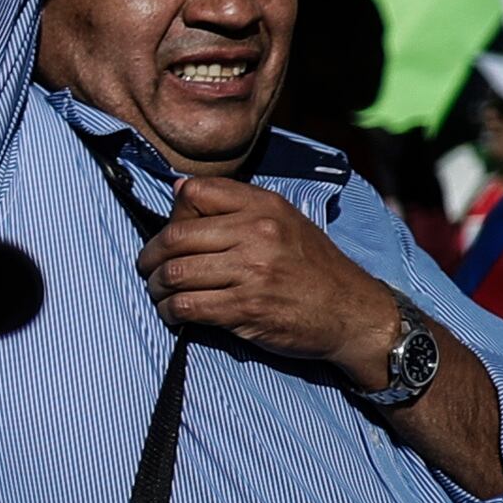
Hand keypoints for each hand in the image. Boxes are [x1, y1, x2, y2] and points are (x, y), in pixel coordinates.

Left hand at [136, 175, 395, 377]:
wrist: (353, 312)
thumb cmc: (312, 268)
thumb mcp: (284, 223)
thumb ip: (235, 205)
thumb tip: (179, 189)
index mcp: (265, 206)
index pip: (195, 192)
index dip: (172, 216)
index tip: (170, 237)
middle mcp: (258, 233)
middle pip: (174, 237)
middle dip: (150, 258)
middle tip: (148, 270)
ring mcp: (253, 271)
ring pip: (175, 274)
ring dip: (156, 288)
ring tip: (160, 294)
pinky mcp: (247, 307)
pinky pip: (186, 306)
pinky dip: (170, 312)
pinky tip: (175, 314)